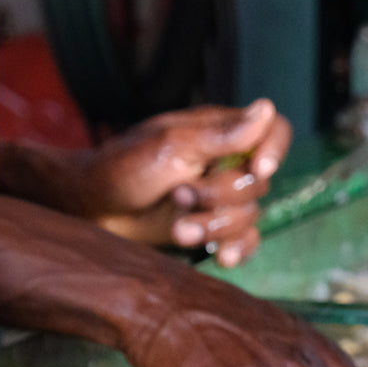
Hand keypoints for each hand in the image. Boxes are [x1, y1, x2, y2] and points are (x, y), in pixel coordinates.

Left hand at [0, 99, 291, 266]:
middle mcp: (226, 163)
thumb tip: (265, 108)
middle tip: (180, 196)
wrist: (93, 211)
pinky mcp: (215, 229)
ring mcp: (222, 198)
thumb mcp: (172, 146)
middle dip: (220, 198)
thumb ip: (222, 135)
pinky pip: (246, 242)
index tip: (258, 169)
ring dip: (215, 227)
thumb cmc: (124, 169)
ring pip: (249, 217)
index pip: (274, 130)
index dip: (275, 149)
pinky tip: (219, 258)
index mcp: (220, 133)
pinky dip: (235, 250)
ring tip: (178, 230)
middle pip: (258, 184)